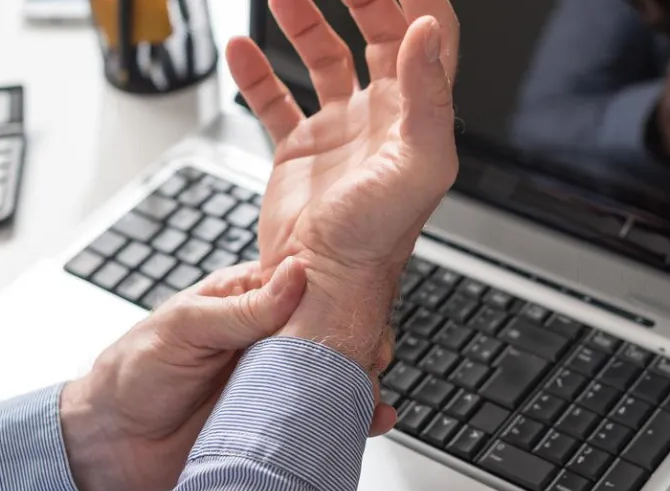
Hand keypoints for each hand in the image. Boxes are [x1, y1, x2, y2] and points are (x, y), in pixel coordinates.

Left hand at [59, 260, 395, 490]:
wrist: (112, 443)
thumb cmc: (133, 373)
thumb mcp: (183, 328)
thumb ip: (240, 308)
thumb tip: (294, 275)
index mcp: (246, 300)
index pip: (305, 288)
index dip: (334, 295)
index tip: (358, 305)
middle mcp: (269, 338)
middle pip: (328, 332)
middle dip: (354, 342)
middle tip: (370, 355)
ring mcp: (277, 379)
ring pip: (332, 373)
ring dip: (356, 381)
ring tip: (370, 389)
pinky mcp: (280, 420)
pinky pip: (323, 415)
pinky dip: (352, 419)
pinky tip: (370, 419)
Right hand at [227, 0, 459, 368]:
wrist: (320, 284)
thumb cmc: (377, 239)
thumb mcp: (418, 164)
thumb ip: (427, 93)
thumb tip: (428, 29)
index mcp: (417, 116)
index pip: (428, 38)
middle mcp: (382, 117)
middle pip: (377, 34)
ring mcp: (340, 130)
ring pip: (324, 56)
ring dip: (303, 21)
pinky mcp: (301, 150)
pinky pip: (279, 99)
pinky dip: (258, 72)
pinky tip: (241, 48)